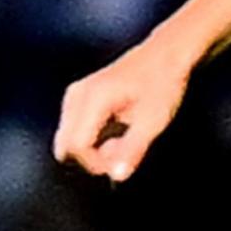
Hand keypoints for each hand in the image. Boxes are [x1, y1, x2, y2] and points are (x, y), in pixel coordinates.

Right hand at [53, 40, 193, 182]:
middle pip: (66, 145)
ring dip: (90, 148)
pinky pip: (73, 129)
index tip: (119, 164)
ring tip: (119, 142)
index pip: (77, 146)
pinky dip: (89, 138)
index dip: (96, 163)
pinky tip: (112, 132)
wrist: (165, 55)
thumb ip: (132, 150)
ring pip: (68, 139)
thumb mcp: (152, 121)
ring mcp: (75, 93)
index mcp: (93, 98)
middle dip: (91, 158)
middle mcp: (78, 94)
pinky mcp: (78, 95)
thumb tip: (117, 176)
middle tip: (119, 155)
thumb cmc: (161, 82)